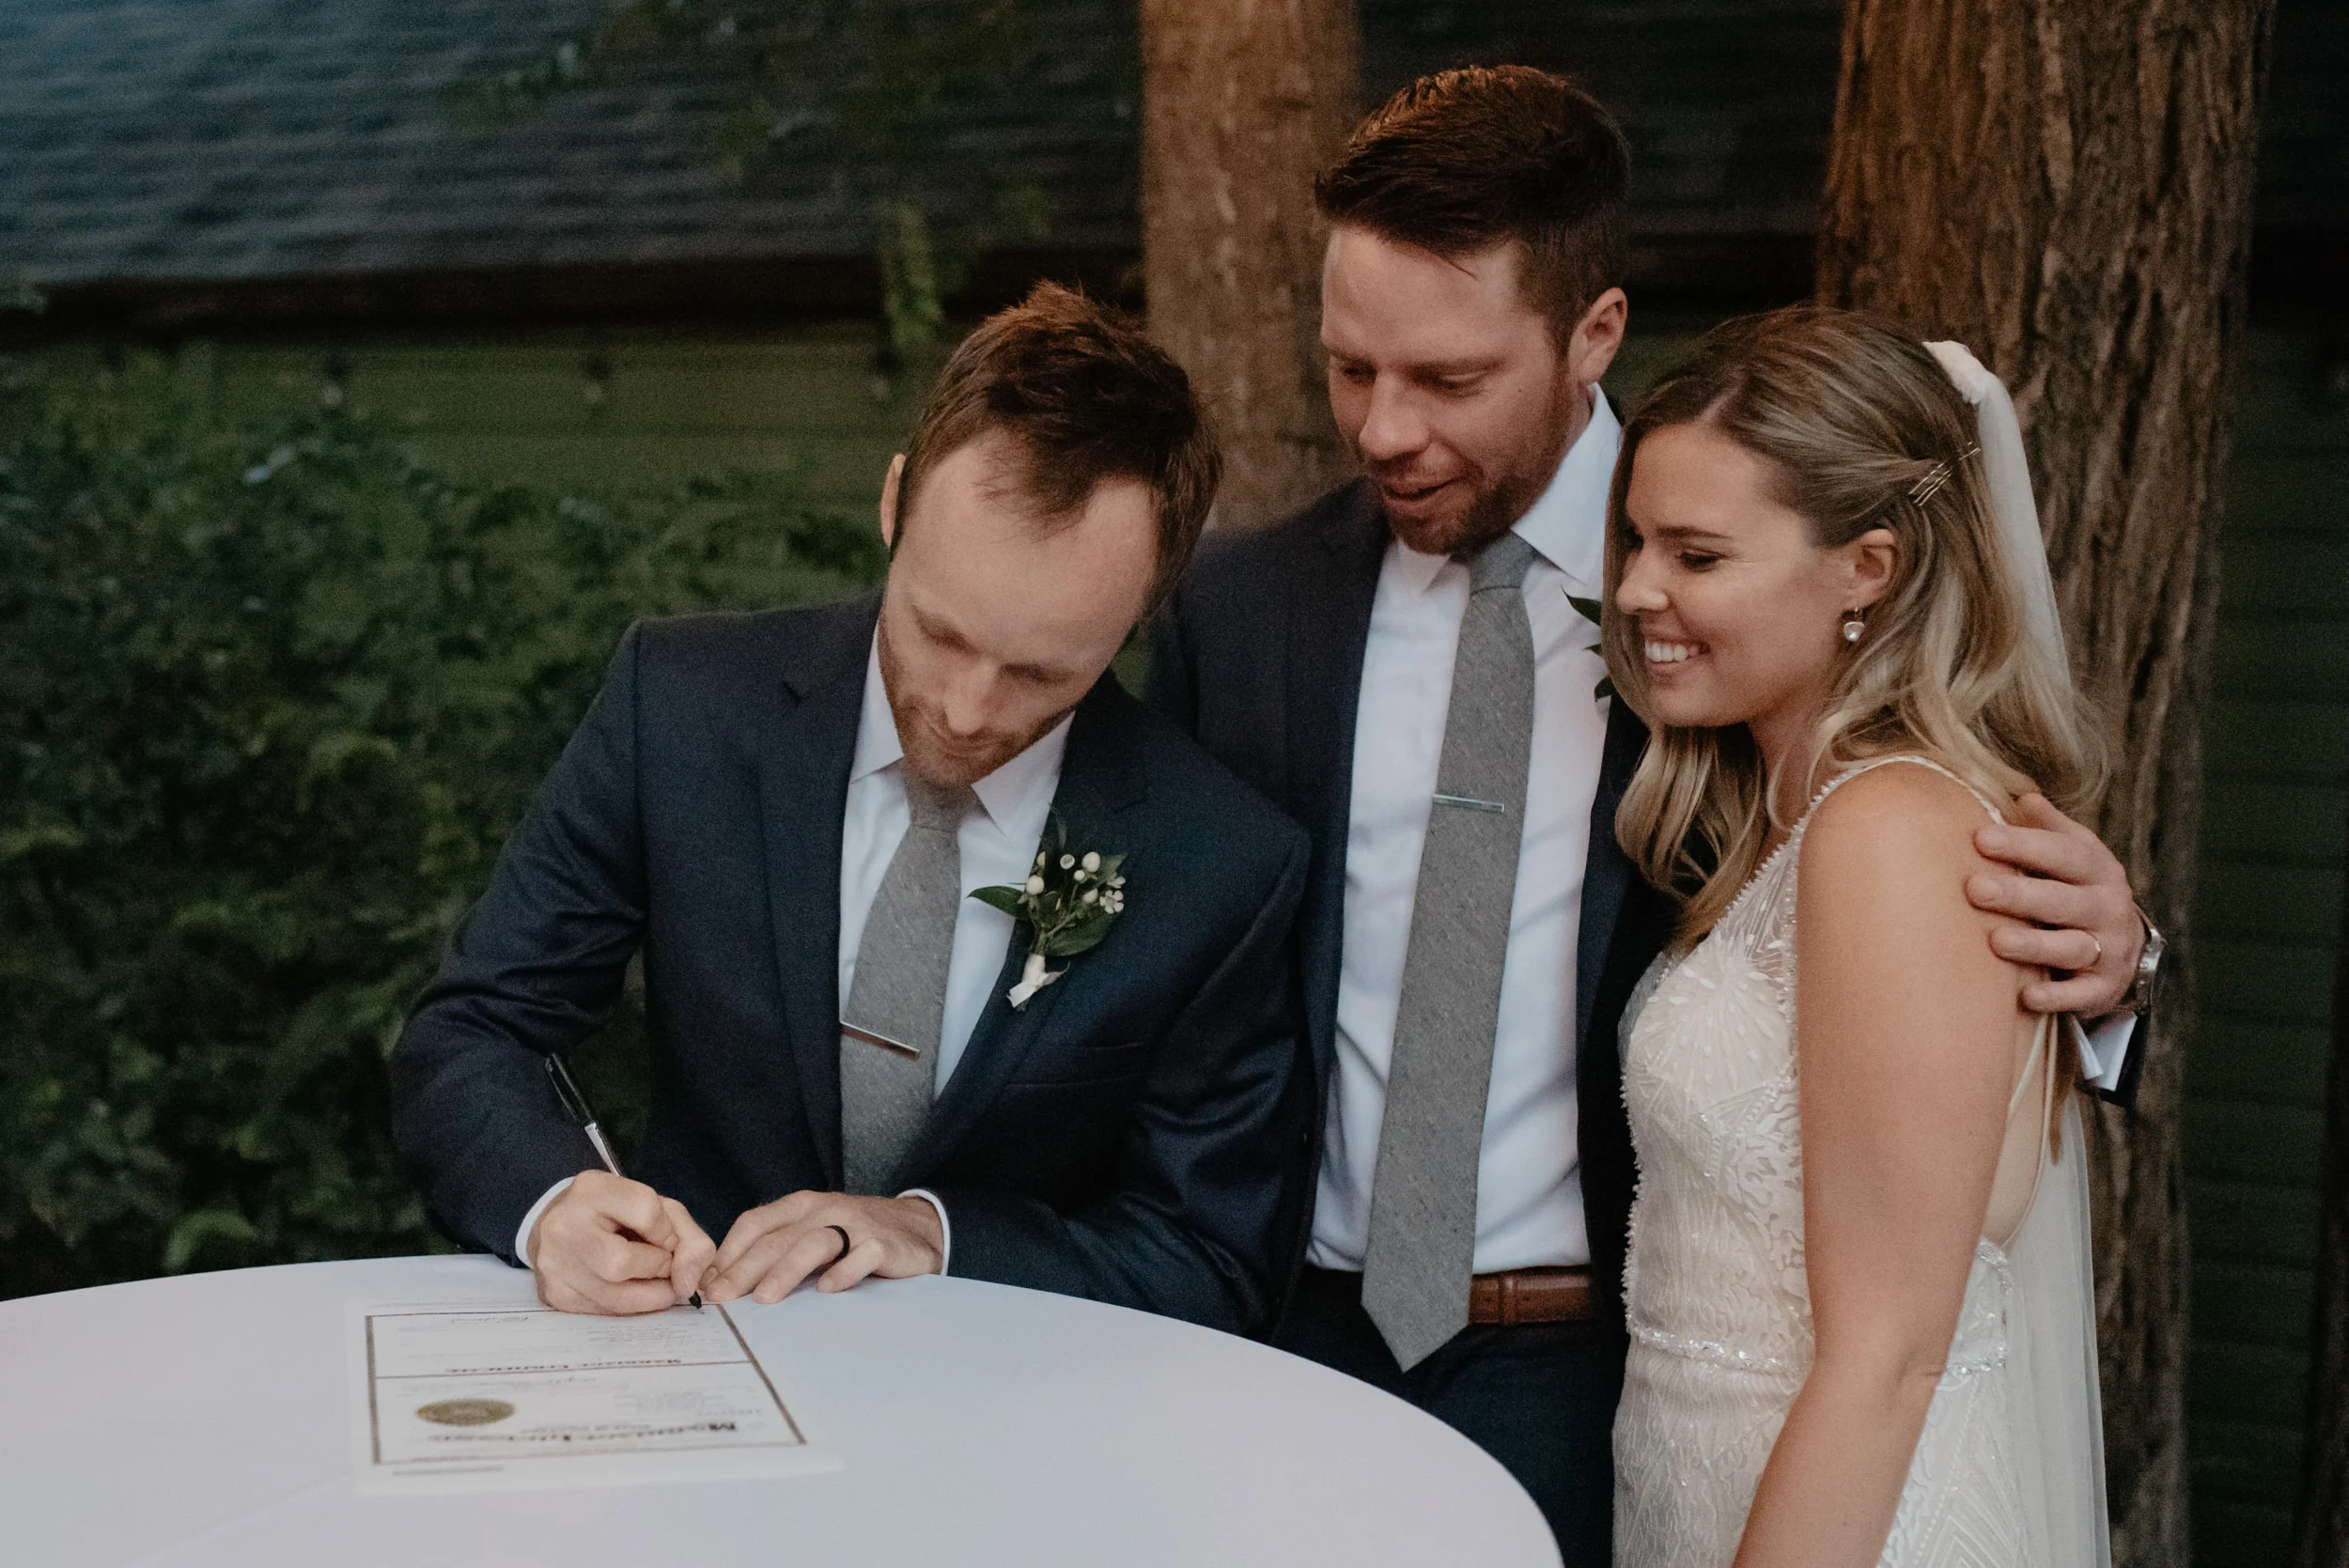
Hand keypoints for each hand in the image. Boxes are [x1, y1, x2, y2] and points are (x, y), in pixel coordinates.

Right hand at [526, 1168, 715, 1315]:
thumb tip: (688, 1283)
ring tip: (652, 1281)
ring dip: (649, 1295)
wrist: (559, 1226)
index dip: (667, 1233)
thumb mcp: (656, 1208)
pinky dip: (629, 1306)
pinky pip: (605, 1313)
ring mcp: (555, 1265)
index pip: (646, 1212)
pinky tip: (628, 1290)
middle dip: (656, 1269)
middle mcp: (564, 1227)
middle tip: (662, 1264)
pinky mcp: (555, 1296)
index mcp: (592, 1190)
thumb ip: (688, 1238)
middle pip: (622, 1262)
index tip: (666, 1238)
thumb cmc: (614, 1216)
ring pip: (615, 1298)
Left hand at [703, 1192, 944, 1305]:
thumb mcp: (812, 1234)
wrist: (918, 1228)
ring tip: (764, 1299)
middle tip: (721, 1299)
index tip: (705, 1286)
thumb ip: (776, 1252)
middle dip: (744, 1269)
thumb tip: (723, 1286)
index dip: (726, 1254)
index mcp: (800, 1206)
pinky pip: (862, 1255)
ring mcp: (855, 1225)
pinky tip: (827, 1291)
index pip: (754, 1223)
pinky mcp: (884, 1244)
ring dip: (785, 1270)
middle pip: (777, 1238)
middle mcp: (824, 1210)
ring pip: (814, 1243)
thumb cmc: (853, 1237)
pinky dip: (844, 1271)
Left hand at [1967, 793, 2144, 1016]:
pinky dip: (2056, 997)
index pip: (2063, 853)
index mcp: (2098, 870)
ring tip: (1996, 941)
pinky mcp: (2103, 988)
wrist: (2122, 947)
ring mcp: (2109, 950)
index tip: (1980, 838)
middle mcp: (2108, 908)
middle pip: (2064, 901)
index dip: (2024, 845)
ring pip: (2072, 947)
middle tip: (1975, 888)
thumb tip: (2024, 796)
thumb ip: (2051, 829)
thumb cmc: (2079, 890)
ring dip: (2035, 945)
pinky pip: (2081, 995)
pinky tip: (2025, 997)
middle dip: (2019, 895)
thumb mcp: (2075, 855)